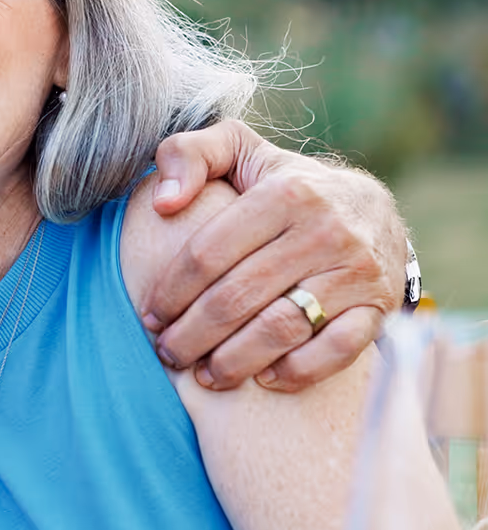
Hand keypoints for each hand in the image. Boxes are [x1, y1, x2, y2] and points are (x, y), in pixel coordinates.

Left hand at [141, 120, 406, 390]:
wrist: (370, 207)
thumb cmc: (282, 182)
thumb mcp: (236, 150)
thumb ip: (187, 155)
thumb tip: (163, 202)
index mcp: (284, 192)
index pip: (208, 253)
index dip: (170, 291)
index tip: (149, 316)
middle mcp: (325, 230)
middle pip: (238, 297)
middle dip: (192, 334)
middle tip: (168, 353)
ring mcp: (357, 271)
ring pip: (282, 329)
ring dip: (233, 361)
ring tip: (203, 375)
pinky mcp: (380, 306)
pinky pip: (337, 350)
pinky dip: (297, 371)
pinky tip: (263, 379)